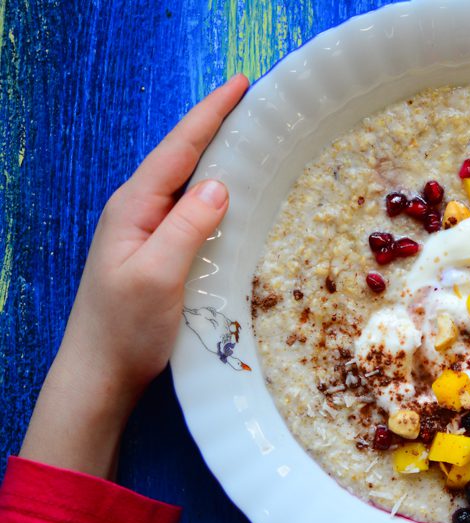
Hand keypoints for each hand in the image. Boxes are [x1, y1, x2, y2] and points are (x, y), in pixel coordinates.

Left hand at [19, 75, 248, 478]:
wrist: (100, 374)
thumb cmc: (125, 329)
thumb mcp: (158, 275)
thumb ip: (186, 227)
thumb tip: (219, 184)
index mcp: (134, 208)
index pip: (178, 149)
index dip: (210, 115)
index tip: (241, 84)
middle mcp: (139, 212)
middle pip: (181, 157)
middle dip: (215, 125)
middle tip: (253, 102)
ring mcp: (148, 233)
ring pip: (187, 182)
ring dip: (217, 156)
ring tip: (251, 137)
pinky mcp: (160, 253)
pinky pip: (192, 209)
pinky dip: (216, 192)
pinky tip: (235, 194)